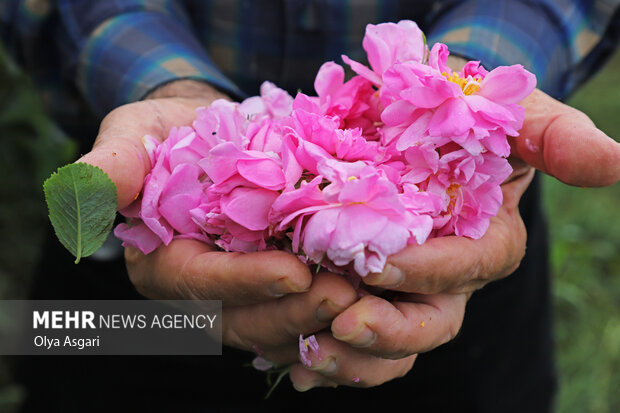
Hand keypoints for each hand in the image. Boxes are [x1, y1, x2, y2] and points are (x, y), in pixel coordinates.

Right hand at [76, 80, 358, 354]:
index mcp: (161, 261)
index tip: (294, 273)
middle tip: (346, 294)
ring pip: (275, 328)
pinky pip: (298, 317)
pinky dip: (331, 317)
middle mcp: (200, 292)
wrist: (212, 139)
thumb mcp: (134, 136)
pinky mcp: (271, 289)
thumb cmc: (170, 135)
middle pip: (242, 320)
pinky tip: (369, 304)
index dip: (243, 283)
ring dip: (320, 320)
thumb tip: (80, 192)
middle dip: (292, 313)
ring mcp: (239, 296)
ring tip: (367, 298)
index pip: (197, 284)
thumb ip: (111, 165)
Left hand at [290, 88, 619, 389]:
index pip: (466, 269)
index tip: (380, 265)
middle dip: (389, 330)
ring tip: (309, 352)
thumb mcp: (513, 115)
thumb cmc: (466, 116)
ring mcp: (401, 289)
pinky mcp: (361, 288)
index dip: (429, 272)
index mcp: (483, 242)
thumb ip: (558, 139)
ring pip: (387, 340)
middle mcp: (444, 277)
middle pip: (428, 322)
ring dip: (350, 355)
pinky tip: (293, 356)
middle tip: (342, 323)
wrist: (413, 117)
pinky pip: (346, 332)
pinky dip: (319, 347)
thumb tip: (617, 163)